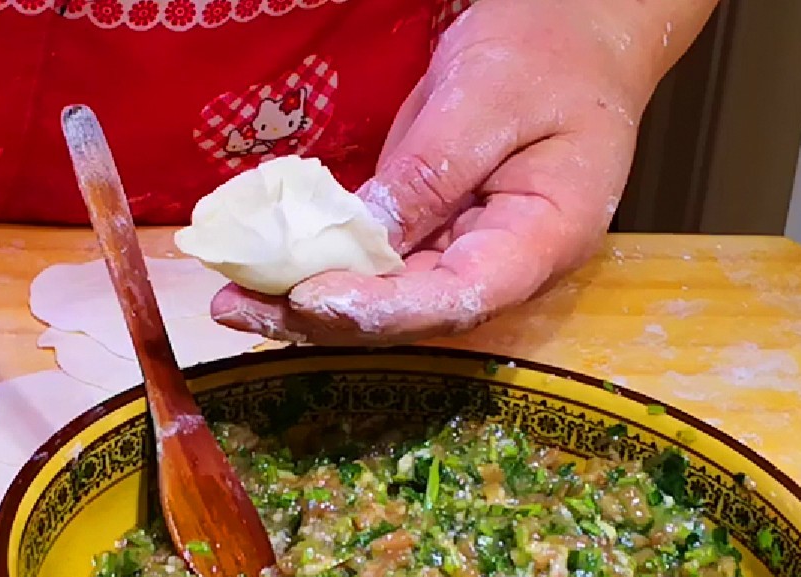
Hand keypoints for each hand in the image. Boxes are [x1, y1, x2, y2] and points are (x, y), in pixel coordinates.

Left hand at [211, 0, 714, 344]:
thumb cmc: (550, 55)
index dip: (383, 311)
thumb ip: (432, 170)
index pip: (459, 299)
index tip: (312, 300)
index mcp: (543, 241)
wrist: (570, 33)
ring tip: (230, 301)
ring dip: (304, 305)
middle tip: (237, 308)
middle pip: (408, 314)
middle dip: (321, 318)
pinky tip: (259, 274)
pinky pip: (369, 266)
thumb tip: (366, 235)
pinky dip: (316, 270)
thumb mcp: (489, 99)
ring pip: (380, 300)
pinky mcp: (427, 236)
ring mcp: (462, 255)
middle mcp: (500, 266)